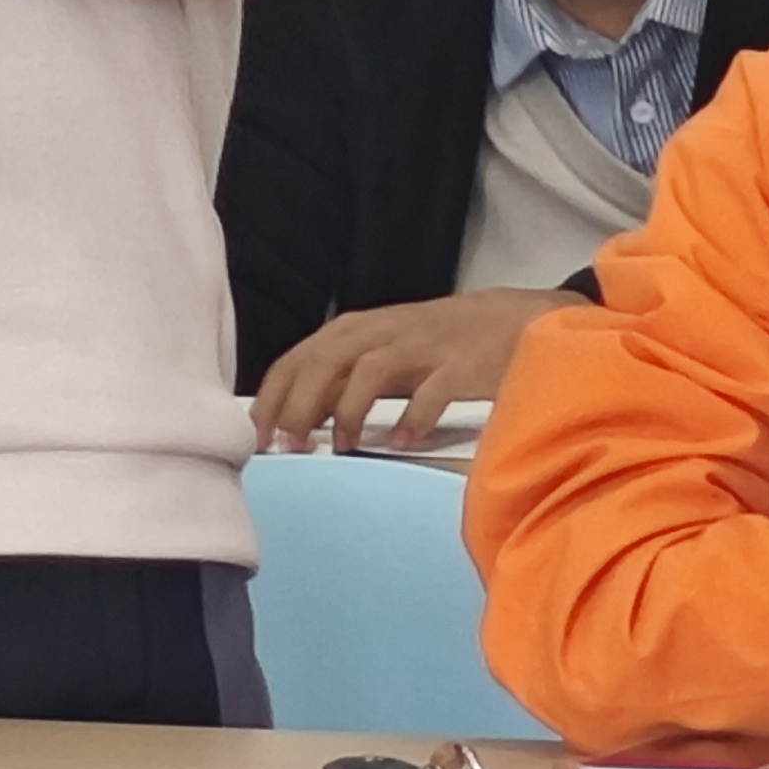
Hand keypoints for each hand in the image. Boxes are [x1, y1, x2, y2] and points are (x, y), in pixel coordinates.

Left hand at [253, 288, 570, 451]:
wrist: (512, 321)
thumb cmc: (437, 344)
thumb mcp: (382, 354)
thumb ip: (342, 380)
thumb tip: (295, 421)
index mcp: (356, 331)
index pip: (299, 358)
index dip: (274, 396)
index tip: (255, 435)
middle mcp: (382, 332)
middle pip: (324, 361)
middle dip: (300, 405)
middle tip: (289, 448)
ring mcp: (422, 346)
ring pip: (368, 370)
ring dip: (349, 409)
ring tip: (341, 448)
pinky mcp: (460, 365)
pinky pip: (430, 390)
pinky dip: (412, 417)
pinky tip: (401, 444)